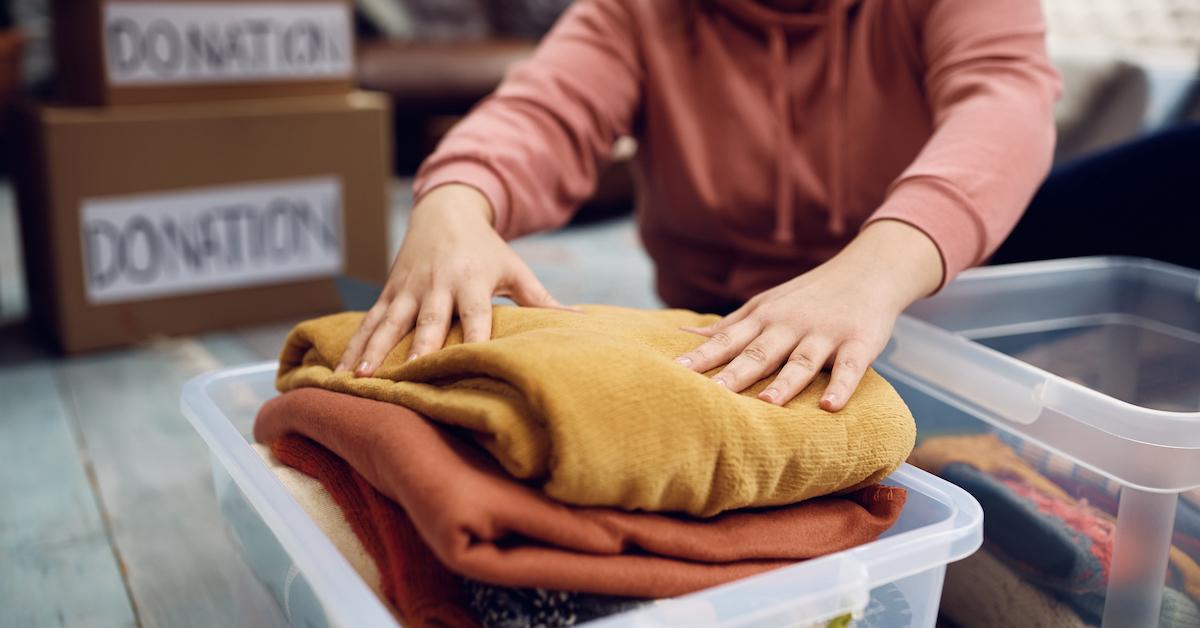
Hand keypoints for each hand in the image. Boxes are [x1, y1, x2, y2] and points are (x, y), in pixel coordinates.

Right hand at [338, 183, 571, 376]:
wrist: (445, 211)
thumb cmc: (487, 249)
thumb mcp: (514, 268)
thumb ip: (541, 298)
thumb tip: (582, 318)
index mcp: (471, 281)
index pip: (474, 315)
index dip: (471, 338)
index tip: (466, 363)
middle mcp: (437, 284)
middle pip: (428, 320)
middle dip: (417, 347)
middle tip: (406, 374)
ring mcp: (408, 288)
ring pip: (389, 322)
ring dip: (373, 350)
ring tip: (360, 377)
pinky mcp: (389, 291)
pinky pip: (369, 320)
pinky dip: (354, 344)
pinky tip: (341, 370)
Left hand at [675, 220, 942, 410]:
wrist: (869, 269)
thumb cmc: (809, 295)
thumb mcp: (766, 304)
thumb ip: (729, 324)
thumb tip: (685, 334)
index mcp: (764, 318)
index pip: (727, 340)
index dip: (701, 357)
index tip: (673, 374)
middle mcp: (790, 325)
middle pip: (759, 353)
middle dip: (734, 374)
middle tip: (710, 395)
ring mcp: (825, 333)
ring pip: (801, 361)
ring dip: (784, 383)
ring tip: (765, 404)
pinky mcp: (859, 342)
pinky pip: (850, 368)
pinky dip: (842, 386)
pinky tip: (829, 406)